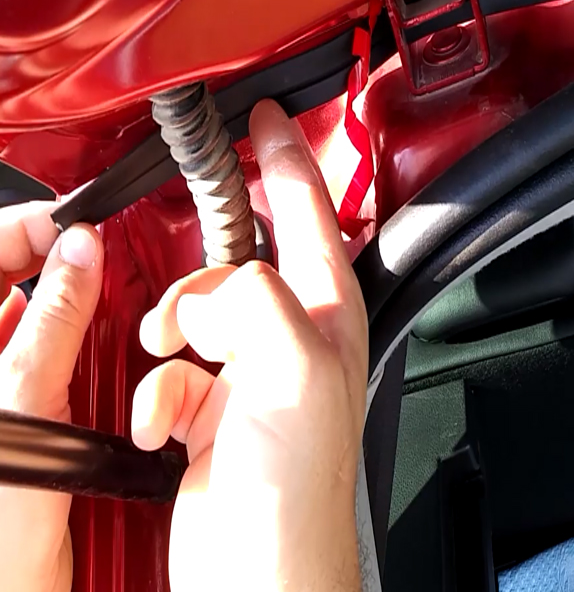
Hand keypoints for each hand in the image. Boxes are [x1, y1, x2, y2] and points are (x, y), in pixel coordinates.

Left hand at [0, 203, 103, 591]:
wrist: (13, 582)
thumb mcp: (25, 402)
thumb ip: (53, 320)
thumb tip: (78, 253)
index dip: (26, 229)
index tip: (76, 222)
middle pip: (4, 277)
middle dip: (48, 254)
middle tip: (95, 245)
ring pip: (23, 310)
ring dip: (60, 292)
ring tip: (96, 280)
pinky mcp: (15, 404)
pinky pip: (38, 347)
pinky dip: (64, 332)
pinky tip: (83, 332)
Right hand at [130, 100, 368, 590]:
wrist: (258, 572)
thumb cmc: (297, 489)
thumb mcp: (292, 368)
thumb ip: (256, 300)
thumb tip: (213, 290)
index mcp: (326, 314)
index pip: (312, 213)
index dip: (288, 159)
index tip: (268, 117)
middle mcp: (292, 337)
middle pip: (244, 259)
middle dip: (209, 256)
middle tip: (188, 248)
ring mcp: (249, 372)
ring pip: (196, 309)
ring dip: (172, 329)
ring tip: (172, 360)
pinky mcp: (211, 409)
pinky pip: (168, 370)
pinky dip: (157, 391)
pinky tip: (168, 426)